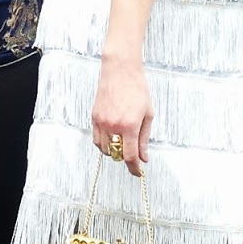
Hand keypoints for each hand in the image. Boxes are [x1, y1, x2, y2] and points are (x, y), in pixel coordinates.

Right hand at [91, 53, 152, 176]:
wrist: (120, 70)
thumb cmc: (137, 89)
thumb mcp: (148, 114)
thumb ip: (144, 138)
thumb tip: (143, 157)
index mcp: (129, 126)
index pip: (130, 156)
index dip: (135, 168)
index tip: (138, 173)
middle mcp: (113, 126)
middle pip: (117, 155)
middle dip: (126, 158)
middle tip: (133, 154)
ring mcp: (102, 122)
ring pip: (105, 150)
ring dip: (115, 152)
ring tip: (123, 144)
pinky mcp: (94, 118)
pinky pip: (97, 140)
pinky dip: (104, 145)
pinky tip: (112, 140)